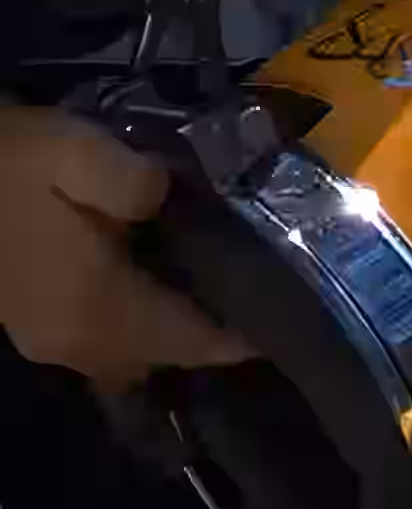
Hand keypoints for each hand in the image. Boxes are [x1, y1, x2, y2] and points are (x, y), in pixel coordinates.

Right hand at [0, 105, 250, 385]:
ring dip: (166, 326)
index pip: (201, 344)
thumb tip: (172, 200)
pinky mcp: (25, 326)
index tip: (286, 301)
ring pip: (133, 353)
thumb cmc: (0, 161)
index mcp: (103, 316)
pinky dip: (131, 319)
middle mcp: (79, 347)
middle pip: (168, 356)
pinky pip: (99, 339)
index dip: (248, 331)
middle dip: (208, 329)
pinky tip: (143, 274)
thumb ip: (136, 182)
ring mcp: (46, 343)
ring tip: (199, 278)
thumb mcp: (73, 152)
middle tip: (244, 281)